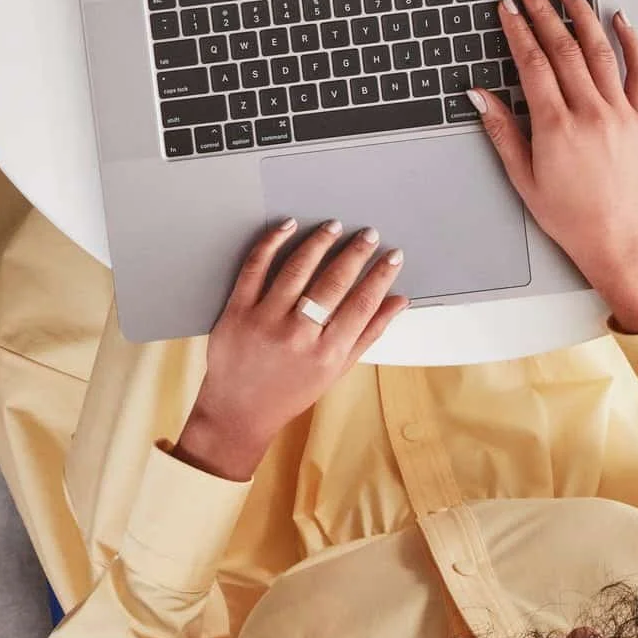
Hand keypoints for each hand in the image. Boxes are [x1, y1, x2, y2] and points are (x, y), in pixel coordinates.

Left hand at [171, 220, 406, 481]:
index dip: (381, 276)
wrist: (239, 410)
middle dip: (355, 253)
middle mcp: (298, 335)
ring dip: (319, 243)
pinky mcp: (237, 311)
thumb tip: (399, 300)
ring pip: (296, 270)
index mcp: (327, 354)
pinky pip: (255, 268)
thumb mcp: (336, 370)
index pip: (362, 304)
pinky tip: (287, 226)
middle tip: (369, 234)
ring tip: (334, 227)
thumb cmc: (292, 391)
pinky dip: (271, 243)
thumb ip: (368, 333)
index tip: (393, 255)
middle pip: (333, 283)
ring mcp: (265, 321)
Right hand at [471, 0, 637, 332]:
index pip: (533, 63)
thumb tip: (479, 95)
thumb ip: (501, 130)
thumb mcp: (522, 176)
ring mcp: (619, 113)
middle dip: (543, 13)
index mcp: (556, 127)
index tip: (508, 8)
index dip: (517, 30)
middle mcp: (590, 113)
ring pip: (600, 51)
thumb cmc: (569, 215)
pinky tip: (619, 20)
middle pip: (563, 49)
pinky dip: (631, 42)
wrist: (617, 238)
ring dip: (581, 15)